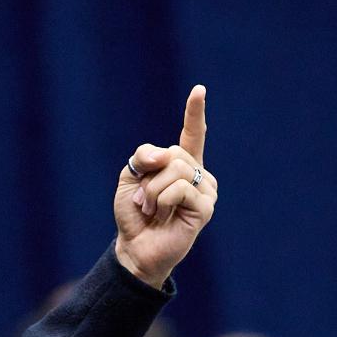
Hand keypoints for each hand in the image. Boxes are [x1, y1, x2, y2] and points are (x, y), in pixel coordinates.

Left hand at [113, 85, 216, 287]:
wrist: (135, 246)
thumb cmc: (134, 213)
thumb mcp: (131, 176)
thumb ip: (144, 156)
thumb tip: (166, 155)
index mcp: (182, 165)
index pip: (192, 134)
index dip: (195, 113)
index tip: (199, 90)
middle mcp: (199, 175)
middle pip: (174, 153)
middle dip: (149, 175)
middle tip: (144, 200)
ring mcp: (206, 192)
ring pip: (176, 169)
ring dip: (153, 191)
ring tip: (152, 210)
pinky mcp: (206, 208)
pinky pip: (180, 189)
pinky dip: (162, 200)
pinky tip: (163, 216)